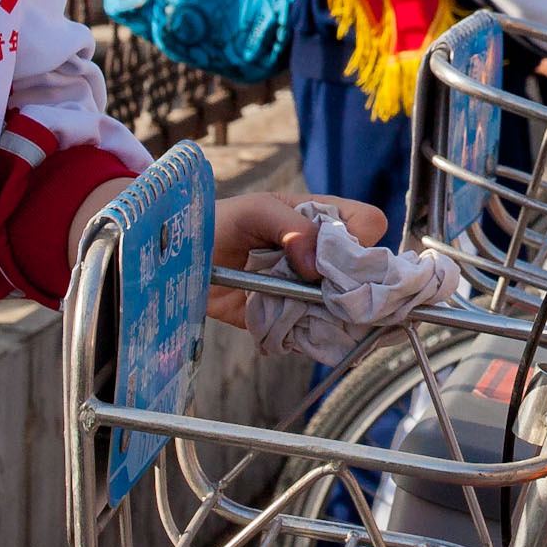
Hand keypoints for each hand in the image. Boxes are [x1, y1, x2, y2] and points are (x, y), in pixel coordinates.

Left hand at [207, 186, 386, 326]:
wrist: (178, 262)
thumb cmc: (216, 222)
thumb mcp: (256, 211)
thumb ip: (294, 228)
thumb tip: (317, 268)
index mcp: (319, 220)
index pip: (368, 225)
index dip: (360, 239)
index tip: (335, 255)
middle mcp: (321, 256)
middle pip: (365, 273)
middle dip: (351, 285)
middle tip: (325, 292)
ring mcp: (309, 290)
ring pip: (347, 308)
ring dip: (332, 314)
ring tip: (301, 310)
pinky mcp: (290, 319)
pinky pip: (316, 333)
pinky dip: (309, 335)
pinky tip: (290, 325)